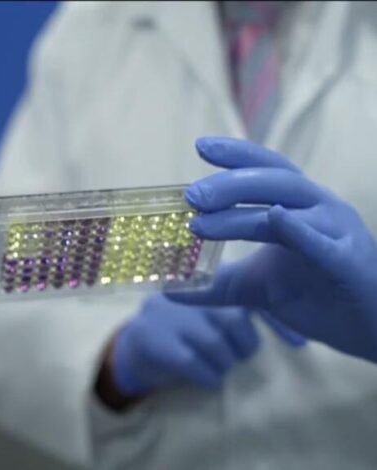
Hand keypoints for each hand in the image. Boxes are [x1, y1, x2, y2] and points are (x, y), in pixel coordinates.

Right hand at [110, 294, 301, 396]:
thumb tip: (300, 337)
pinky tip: (207, 380)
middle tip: (236, 356)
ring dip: (224, 364)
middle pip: (232, 319)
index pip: (245, 291)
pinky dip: (207, 376)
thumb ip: (242, 314)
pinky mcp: (150, 338)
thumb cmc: (178, 334)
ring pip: (214, 342)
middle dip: (244, 346)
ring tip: (218, 368)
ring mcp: (163, 313)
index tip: (299, 344)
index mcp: (199, 279)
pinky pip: (192, 362)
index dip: (275, 319)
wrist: (126, 352)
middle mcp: (181, 290)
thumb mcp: (209, 315)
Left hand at [169, 137, 376, 361]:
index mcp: (299, 206)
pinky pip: (323, 243)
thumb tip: (168, 289)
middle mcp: (319, 209)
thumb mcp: (256, 287)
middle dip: (228, 184)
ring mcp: (336, 233)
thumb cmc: (318, 295)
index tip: (200, 145)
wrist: (370, 330)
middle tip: (190, 196)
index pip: (266, 168)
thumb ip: (215, 284)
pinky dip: (300, 229)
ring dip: (242, 212)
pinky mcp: (347, 263)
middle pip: (274, 181)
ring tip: (202, 219)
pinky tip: (277, 218)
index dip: (236, 154)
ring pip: (288, 209)